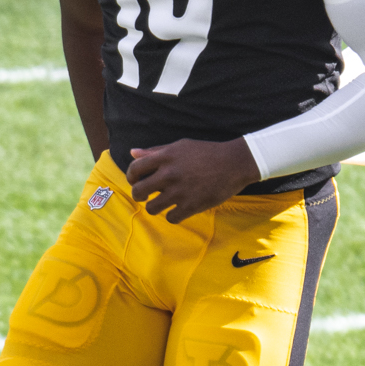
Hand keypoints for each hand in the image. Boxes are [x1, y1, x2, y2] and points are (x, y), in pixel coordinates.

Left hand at [126, 138, 260, 221]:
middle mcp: (169, 174)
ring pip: (152, 208)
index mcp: (165, 157)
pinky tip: (176, 210)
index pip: (135, 168)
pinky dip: (172, 216)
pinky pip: (171, 218)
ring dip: (154, 207)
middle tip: (145, 196)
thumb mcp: (180, 146)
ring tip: (160, 204)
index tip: (135, 181)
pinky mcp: (191, 205)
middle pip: (139, 191)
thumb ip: (155, 151)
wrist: (234, 163)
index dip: (131, 177)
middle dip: (138, 196)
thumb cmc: (206, 152)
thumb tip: (133, 152)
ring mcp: (180, 191)